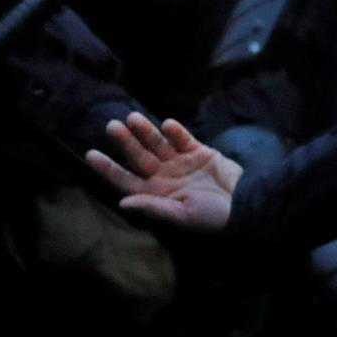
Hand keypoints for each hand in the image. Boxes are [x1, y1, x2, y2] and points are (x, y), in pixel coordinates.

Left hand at [85, 113, 239, 233]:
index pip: (125, 179)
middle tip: (111, 126)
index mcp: (155, 194)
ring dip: (146, 131)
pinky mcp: (199, 152)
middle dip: (125, 142)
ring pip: (157, 143)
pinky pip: (183, 138)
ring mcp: (180, 162)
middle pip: (138, 156)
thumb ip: (153, 208)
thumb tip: (123, 203)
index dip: (108, 168)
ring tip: (133, 118)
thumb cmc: (212, 218)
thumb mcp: (181, 216)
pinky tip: (168, 125)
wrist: (246, 205)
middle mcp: (163, 176)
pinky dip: (175, 131)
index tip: (91, 154)